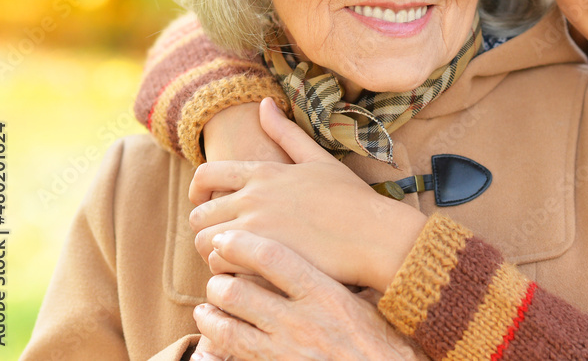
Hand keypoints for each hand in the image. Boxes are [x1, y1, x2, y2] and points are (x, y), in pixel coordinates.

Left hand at [189, 98, 427, 291]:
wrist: (374, 235)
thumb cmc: (351, 198)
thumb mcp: (317, 159)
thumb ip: (285, 132)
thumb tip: (263, 102)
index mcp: (263, 172)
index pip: (206, 174)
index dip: (197, 191)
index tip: (203, 203)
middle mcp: (253, 196)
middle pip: (199, 213)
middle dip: (206, 226)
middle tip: (225, 238)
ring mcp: (256, 226)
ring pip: (204, 241)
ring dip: (214, 251)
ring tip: (235, 258)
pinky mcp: (262, 256)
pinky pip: (221, 265)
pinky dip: (228, 271)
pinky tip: (247, 273)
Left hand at [191, 231, 426, 360]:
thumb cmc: (379, 336)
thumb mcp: (364, 297)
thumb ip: (336, 275)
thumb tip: (319, 244)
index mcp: (323, 293)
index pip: (272, 259)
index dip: (242, 245)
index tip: (226, 238)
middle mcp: (300, 320)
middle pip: (239, 292)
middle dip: (219, 281)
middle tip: (217, 273)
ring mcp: (284, 349)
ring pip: (228, 327)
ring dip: (211, 313)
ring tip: (208, 304)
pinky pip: (234, 353)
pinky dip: (218, 340)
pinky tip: (215, 332)